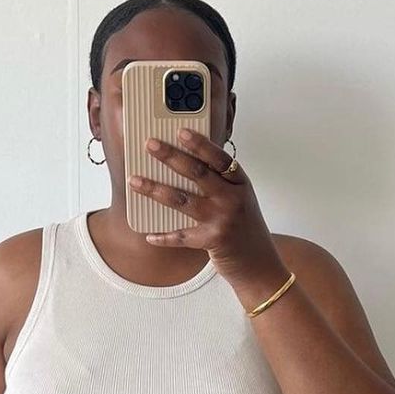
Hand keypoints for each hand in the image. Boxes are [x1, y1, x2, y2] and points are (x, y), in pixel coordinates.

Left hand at [128, 127, 288, 296]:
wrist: (259, 263)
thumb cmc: (244, 227)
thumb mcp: (239, 198)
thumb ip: (219, 182)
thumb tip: (180, 164)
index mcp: (240, 182)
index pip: (219, 157)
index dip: (200, 143)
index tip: (180, 130)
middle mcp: (232, 198)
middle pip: (197, 173)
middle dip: (170, 156)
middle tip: (149, 144)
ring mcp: (222, 219)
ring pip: (182, 200)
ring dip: (155, 190)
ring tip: (135, 181)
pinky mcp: (212, 241)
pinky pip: (181, 236)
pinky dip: (163, 236)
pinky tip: (149, 235)